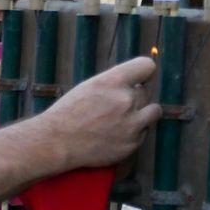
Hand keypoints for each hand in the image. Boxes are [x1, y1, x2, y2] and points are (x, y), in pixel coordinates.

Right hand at [40, 56, 160, 168]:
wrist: (57, 143)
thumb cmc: (68, 114)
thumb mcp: (89, 87)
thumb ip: (115, 83)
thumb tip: (138, 83)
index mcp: (112, 81)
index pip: (146, 66)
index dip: (143, 73)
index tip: (139, 79)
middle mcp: (125, 100)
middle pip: (145, 91)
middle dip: (134, 97)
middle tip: (114, 107)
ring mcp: (131, 123)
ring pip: (153, 111)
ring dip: (142, 113)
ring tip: (122, 120)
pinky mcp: (132, 143)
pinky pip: (143, 132)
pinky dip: (133, 133)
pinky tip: (113, 135)